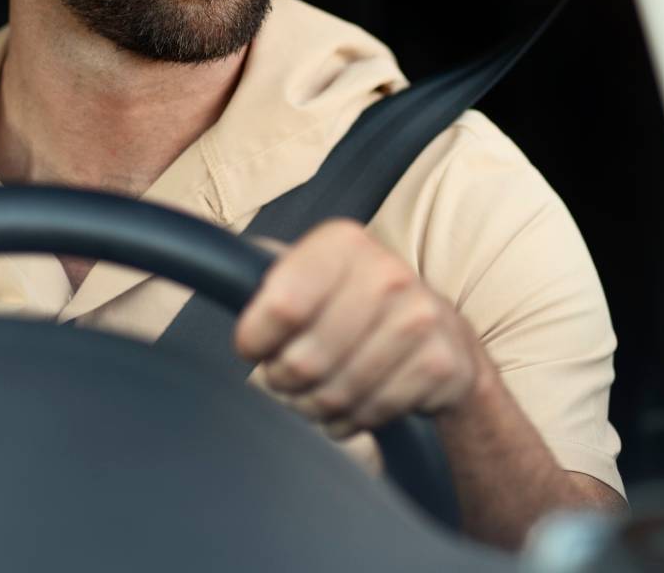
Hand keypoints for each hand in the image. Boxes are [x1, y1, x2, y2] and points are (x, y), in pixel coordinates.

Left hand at [234, 220, 486, 438]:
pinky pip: (369, 413)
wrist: (443, 337)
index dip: (256, 339)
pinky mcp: (439, 364)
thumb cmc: (357, 307)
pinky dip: (351, 420)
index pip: (280, 306)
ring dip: (316, 406)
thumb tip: (221, 268)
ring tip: (319, 392)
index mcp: (344, 243)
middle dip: (284, 381)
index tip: (256, 345)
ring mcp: (419, 319)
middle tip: (288, 376)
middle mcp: (387, 273)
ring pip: (334, 393)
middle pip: (303, 360)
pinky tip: (355, 402)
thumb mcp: (312, 274)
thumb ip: (266, 272)